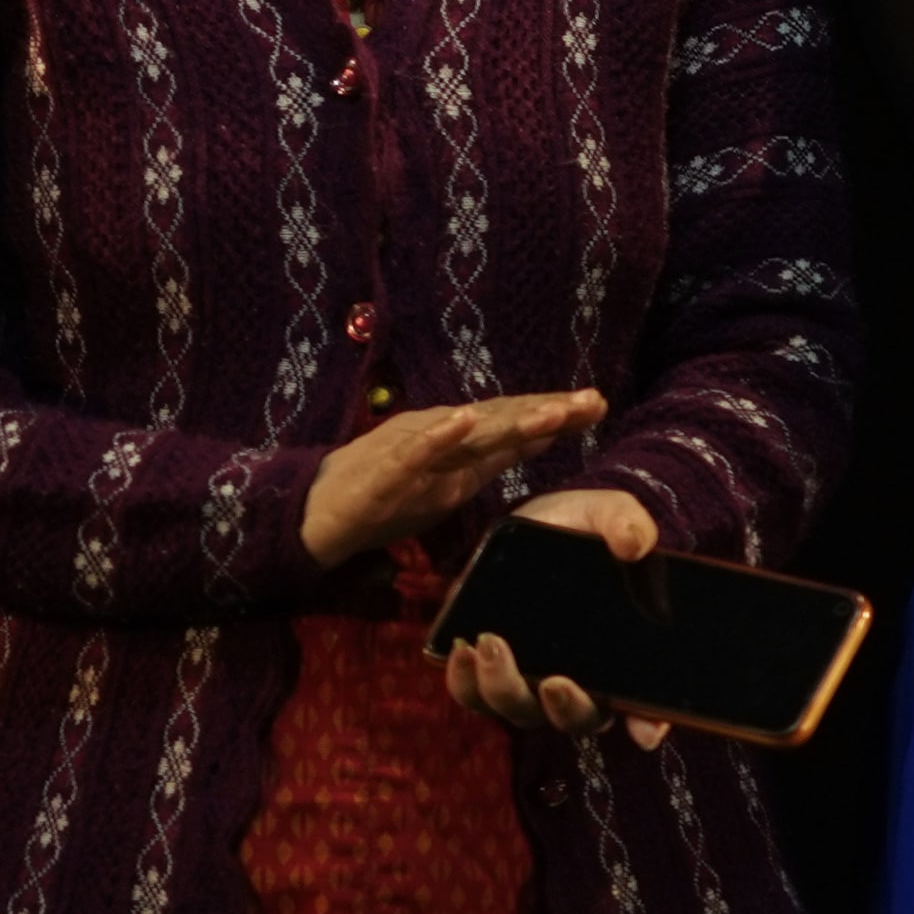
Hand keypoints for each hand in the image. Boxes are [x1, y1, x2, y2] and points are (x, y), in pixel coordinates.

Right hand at [303, 388, 605, 568]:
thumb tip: (544, 438)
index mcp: (461, 446)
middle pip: (502, 421)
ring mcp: (414, 450)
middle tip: (592, 402)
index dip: (555, 414)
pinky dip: (439, 436)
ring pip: (469, 431)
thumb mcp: (450, 480)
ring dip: (511, 420)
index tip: (597, 404)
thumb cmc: (386, 495)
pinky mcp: (384, 470)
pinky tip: (465, 420)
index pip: (515, 424)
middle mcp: (443, 438)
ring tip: (554, 410)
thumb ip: (493, 459)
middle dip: (548, 412)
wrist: (317, 510)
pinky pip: (414, 452)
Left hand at [440, 484, 673, 746]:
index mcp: (622, 656)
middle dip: (567, 708)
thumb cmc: (579, 526)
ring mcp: (529, 678)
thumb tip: (636, 544)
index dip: (648, 725)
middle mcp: (579, 679)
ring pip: (519, 710)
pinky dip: (464, 680)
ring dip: (505, 689)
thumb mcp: (606, 513)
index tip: (644, 730)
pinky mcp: (485, 666)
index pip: (645, 706)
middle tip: (555, 682)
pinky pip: (472, 694)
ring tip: (491, 646)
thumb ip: (626, 522)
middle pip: (577, 718)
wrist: (527, 523)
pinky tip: (462, 647)